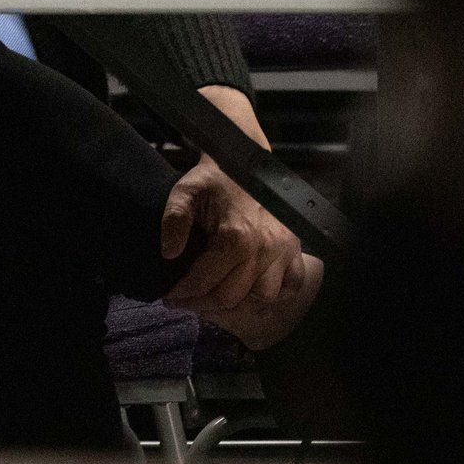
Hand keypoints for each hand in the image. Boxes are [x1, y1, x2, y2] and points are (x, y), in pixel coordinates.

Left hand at [159, 86, 305, 314]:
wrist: (245, 161)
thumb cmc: (213, 179)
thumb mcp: (185, 192)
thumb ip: (173, 220)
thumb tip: (169, 254)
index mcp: (235, 237)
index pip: (204, 282)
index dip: (182, 294)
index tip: (168, 297)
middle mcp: (263, 249)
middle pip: (230, 297)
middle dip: (202, 303)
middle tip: (186, 299)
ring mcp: (283, 251)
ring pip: (262, 297)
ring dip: (239, 300)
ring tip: (217, 294)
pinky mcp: (295, 248)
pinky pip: (292, 284)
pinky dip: (277, 293)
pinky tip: (255, 289)